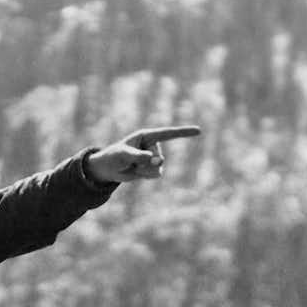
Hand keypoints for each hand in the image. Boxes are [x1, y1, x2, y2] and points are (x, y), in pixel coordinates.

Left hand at [85, 125, 201, 184]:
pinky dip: (145, 176)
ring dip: (144, 170)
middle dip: (144, 163)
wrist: (108, 168)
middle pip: (158, 157)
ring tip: (132, 166)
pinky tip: (136, 171)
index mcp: (147, 136)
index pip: (168, 134)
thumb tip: (158, 162)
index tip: (198, 131)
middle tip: (130, 161)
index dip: (183, 132)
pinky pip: (155, 174)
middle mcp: (153, 145)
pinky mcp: (153, 168)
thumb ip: (140, 157)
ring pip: (157, 167)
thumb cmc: (114, 156)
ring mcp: (155, 157)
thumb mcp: (124, 155)